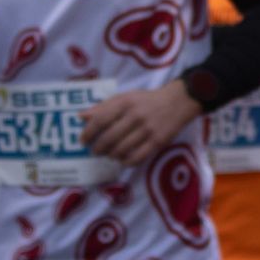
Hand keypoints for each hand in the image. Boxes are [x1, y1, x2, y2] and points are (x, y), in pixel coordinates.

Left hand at [82, 80, 202, 166]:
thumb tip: (81, 116)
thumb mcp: (125, 97)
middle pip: (109, 138)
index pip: (100, 120)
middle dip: (98, 148)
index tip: (83, 141)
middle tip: (95, 151)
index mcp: (125, 103)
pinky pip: (137, 157)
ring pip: (121, 150)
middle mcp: (136, 116)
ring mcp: (148, 129)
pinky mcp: (158, 141)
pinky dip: (126, 161)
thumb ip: (103, 107)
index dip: (88, 133)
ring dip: (111, 155)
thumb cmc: (147, 100)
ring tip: (109, 154)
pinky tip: (123, 159)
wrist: (179, 101)